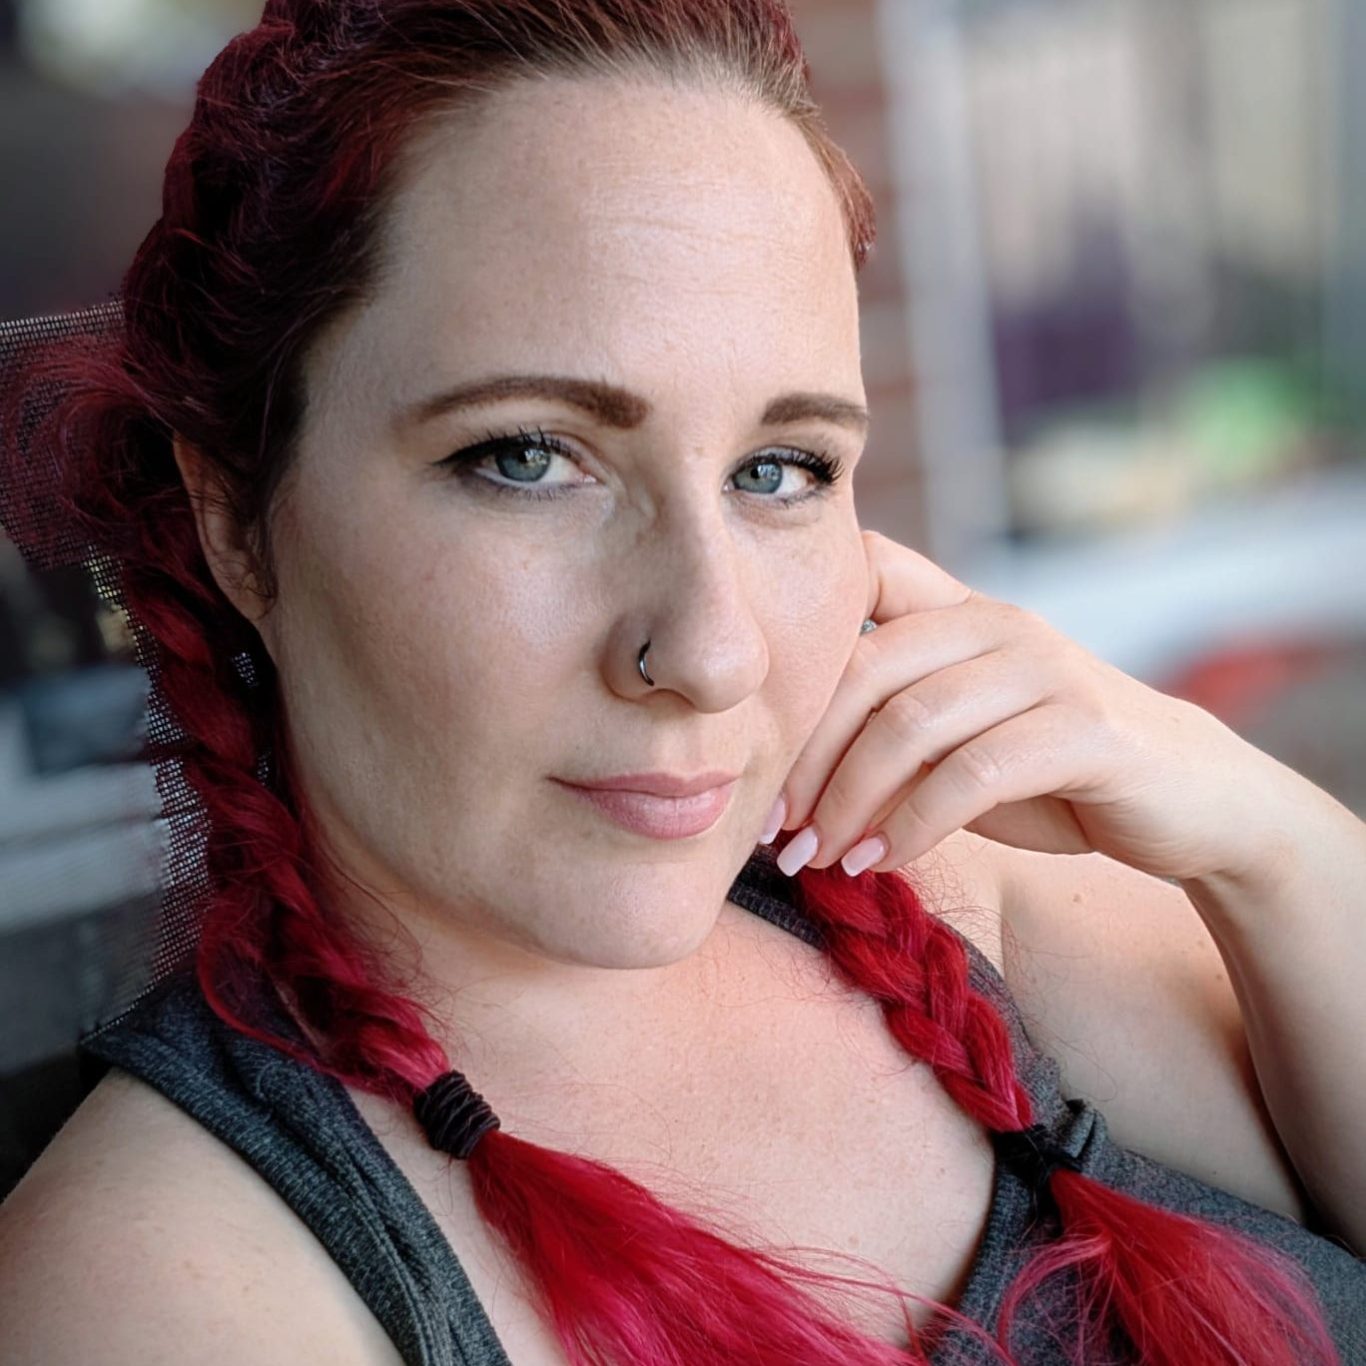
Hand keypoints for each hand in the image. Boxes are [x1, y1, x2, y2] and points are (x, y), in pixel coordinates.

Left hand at [772, 530, 1289, 883]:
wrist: (1191, 802)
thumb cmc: (1051, 774)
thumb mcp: (956, 747)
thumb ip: (888, 740)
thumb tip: (781, 787)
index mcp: (959, 611)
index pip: (862, 575)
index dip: (800, 638)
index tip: (749, 734)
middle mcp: (997, 622)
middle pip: (863, 668)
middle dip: (804, 755)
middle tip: (767, 827)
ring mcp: (1044, 669)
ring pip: (910, 723)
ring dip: (847, 800)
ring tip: (811, 857)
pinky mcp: (1085, 729)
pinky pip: (971, 773)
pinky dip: (910, 826)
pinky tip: (876, 863)